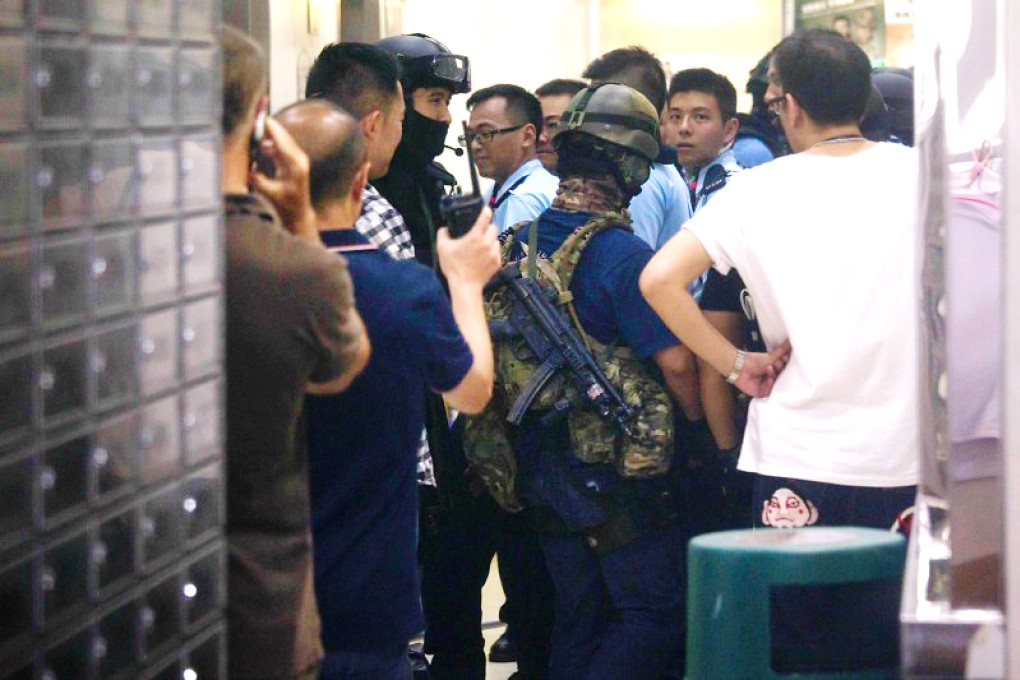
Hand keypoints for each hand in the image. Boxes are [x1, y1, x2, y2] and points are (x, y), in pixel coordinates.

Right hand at [250, 117, 316, 240]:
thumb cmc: (284, 205)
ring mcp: (299, 159)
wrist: (298, 213)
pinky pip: (283, 147)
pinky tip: (263, 147)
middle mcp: (299, 159)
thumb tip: (249, 166)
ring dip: (270, 136)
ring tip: (255, 132)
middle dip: (269, 128)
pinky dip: (273, 144)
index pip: (281, 140)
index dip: (271, 127)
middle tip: (254, 119)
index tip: (261, 116)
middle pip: (283, 136)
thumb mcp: (268, 193)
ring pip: (283, 140)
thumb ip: (258, 179)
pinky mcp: (296, 162)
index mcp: (294, 165)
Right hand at [436, 206, 500, 289]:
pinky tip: (484, 256)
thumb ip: (442, 234)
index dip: (485, 211)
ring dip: (491, 240)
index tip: (485, 210)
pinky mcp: (498, 262)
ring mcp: (494, 253)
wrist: (465, 286)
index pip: (485, 217)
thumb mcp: (442, 248)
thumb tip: (444, 228)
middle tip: (479, 232)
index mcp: (475, 236)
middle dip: (487, 227)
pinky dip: (493, 251)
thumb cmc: (453, 266)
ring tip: (482, 245)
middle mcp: (488, 242)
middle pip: (493, 227)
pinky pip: (498, 251)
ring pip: (496, 239)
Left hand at [733, 339, 791, 397]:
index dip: (785, 365)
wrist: (739, 367)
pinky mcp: (761, 393)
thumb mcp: (772, 356)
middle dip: (779, 370)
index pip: (785, 370)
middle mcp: (772, 379)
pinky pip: (769, 392)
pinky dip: (769, 385)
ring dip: (774, 376)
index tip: (784, 358)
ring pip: (776, 385)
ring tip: (769, 368)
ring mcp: (766, 387)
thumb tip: (791, 338)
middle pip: (781, 378)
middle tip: (776, 363)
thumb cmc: (754, 361)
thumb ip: (783, 350)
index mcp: (775, 371)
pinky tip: (769, 379)